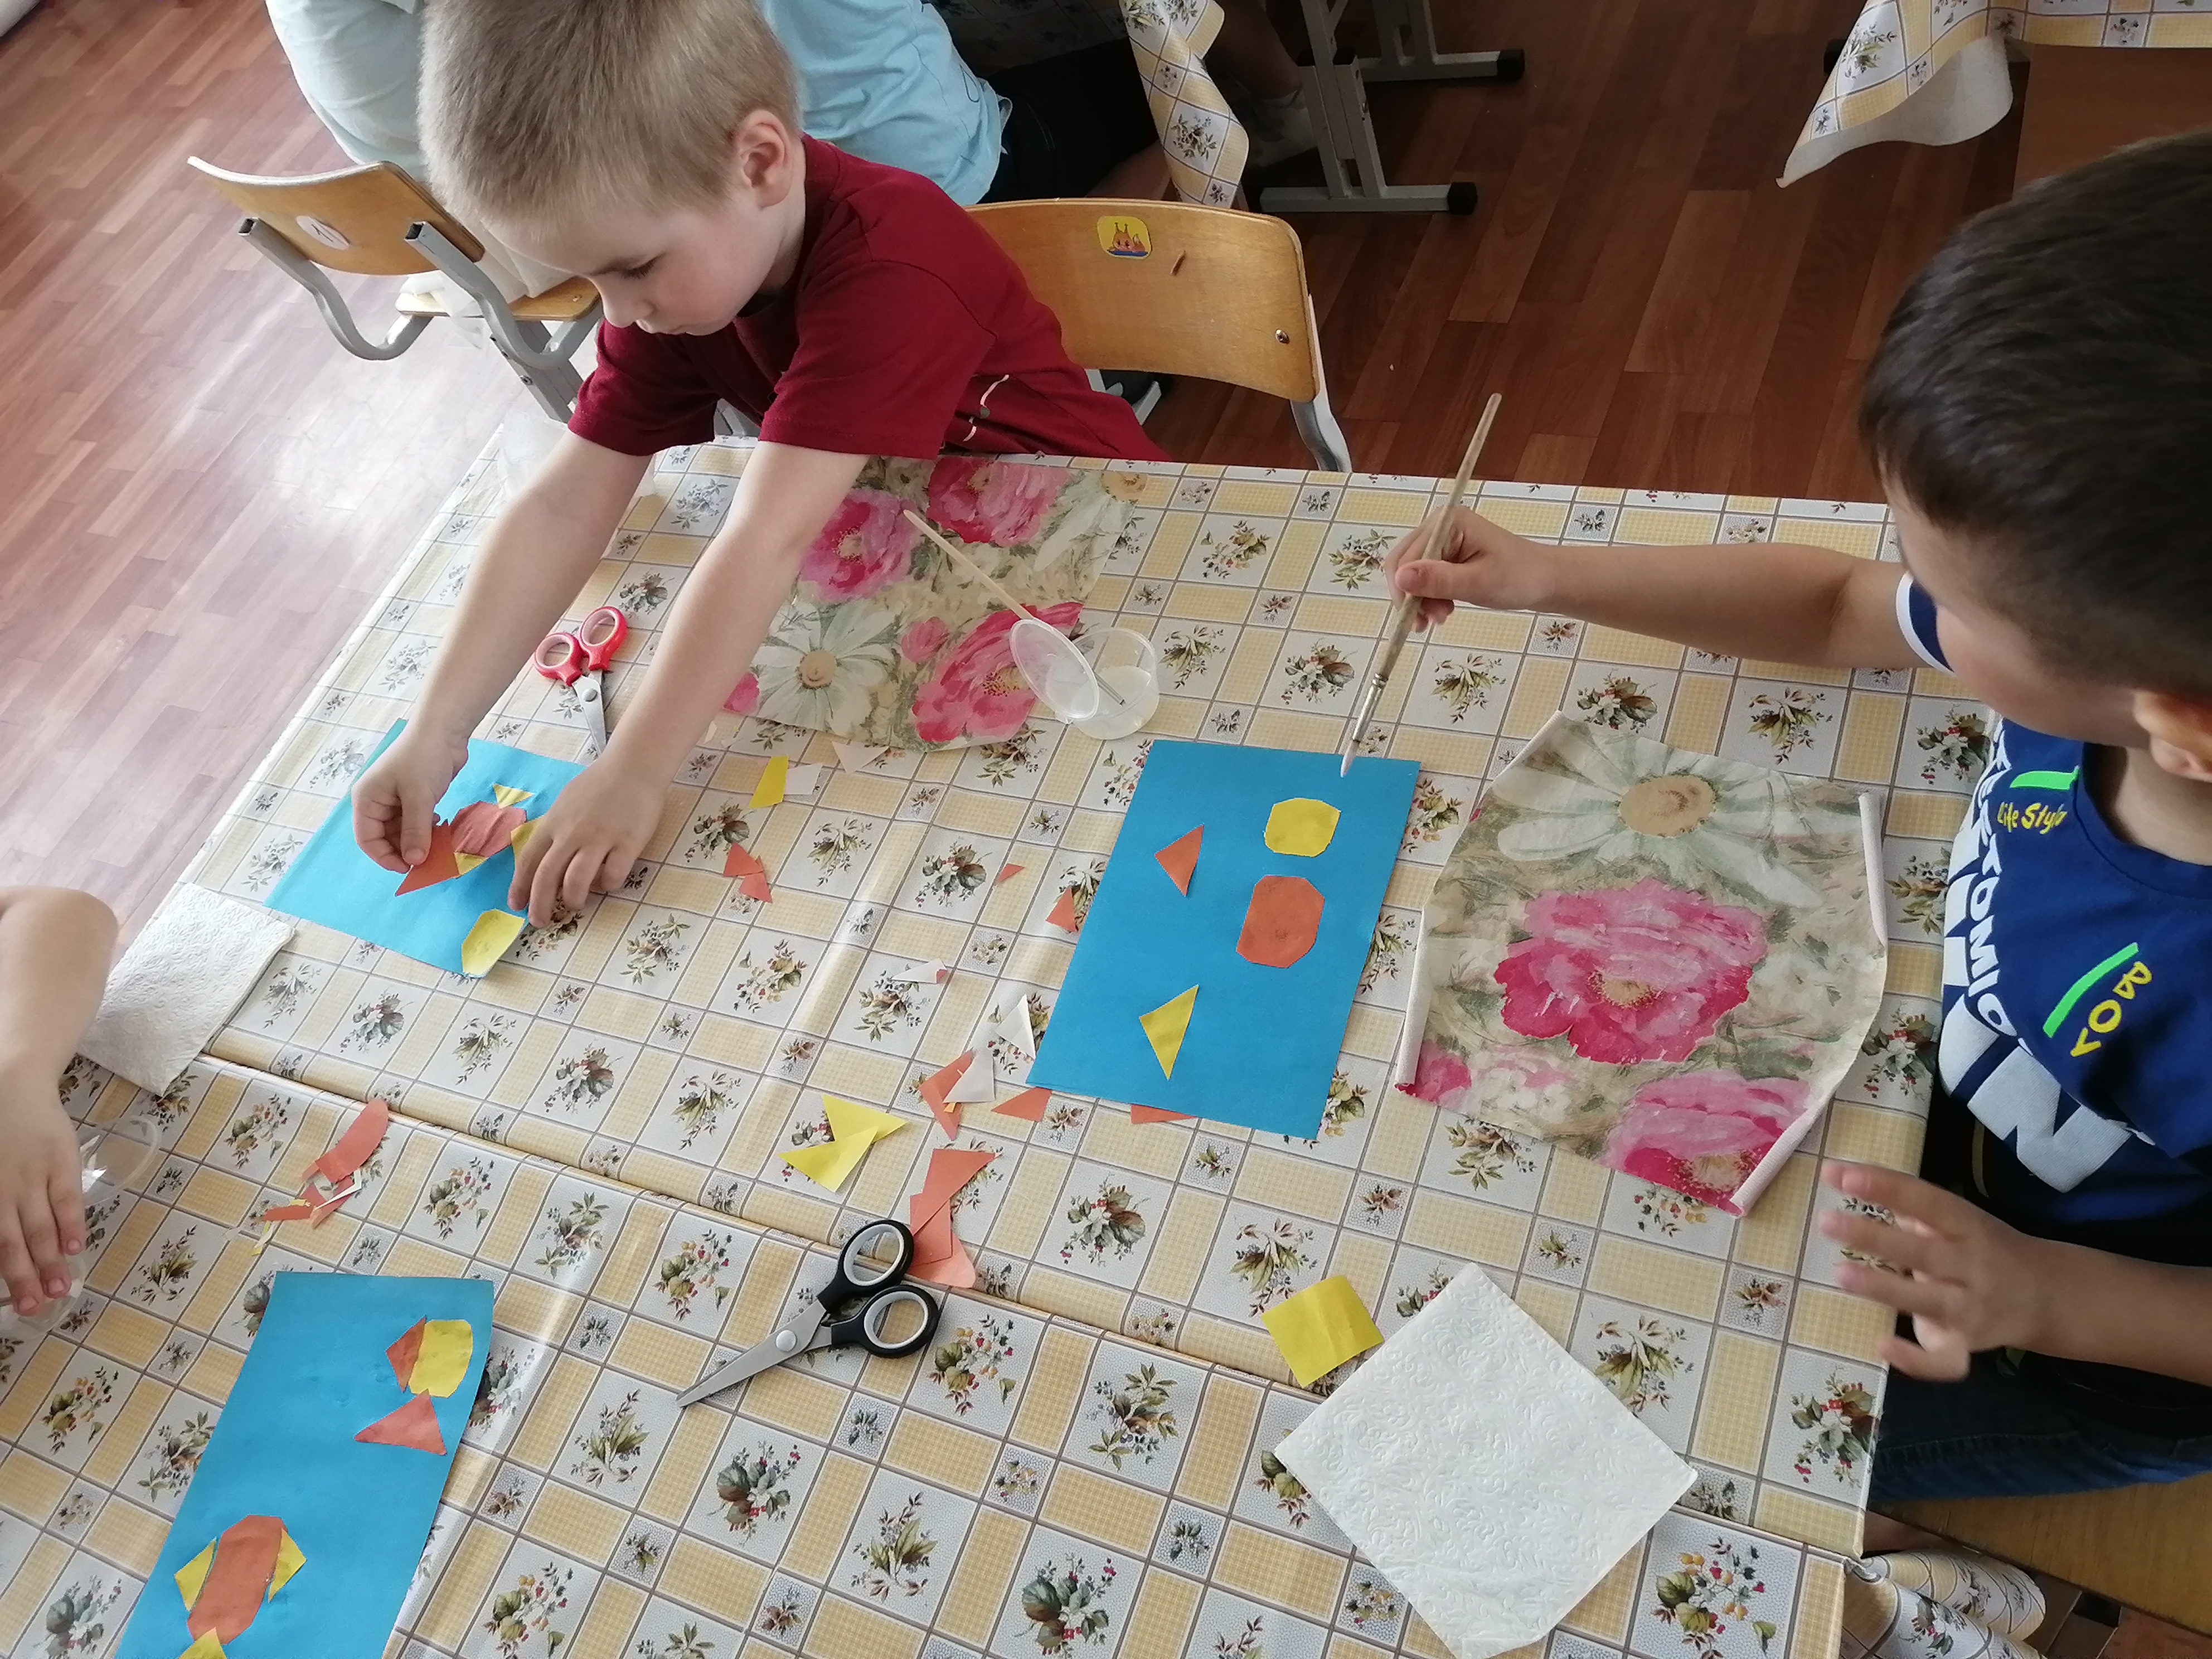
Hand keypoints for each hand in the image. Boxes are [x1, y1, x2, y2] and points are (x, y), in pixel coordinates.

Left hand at [0, 1072, 83, 1314]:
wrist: (10, 1080)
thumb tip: (2, 1238)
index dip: (5, 1272)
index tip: (15, 1301)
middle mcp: (3, 1189)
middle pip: (14, 1242)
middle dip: (25, 1278)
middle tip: (36, 1308)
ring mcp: (33, 1175)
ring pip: (42, 1227)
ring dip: (51, 1262)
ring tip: (62, 1290)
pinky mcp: (60, 1161)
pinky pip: (66, 1199)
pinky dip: (72, 1225)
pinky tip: (75, 1248)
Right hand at [353, 728, 470, 873]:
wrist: (443, 731)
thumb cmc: (423, 759)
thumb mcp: (419, 797)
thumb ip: (415, 831)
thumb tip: (414, 861)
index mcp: (366, 800)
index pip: (366, 839)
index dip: (384, 857)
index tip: (408, 869)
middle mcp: (376, 801)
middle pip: (384, 838)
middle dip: (404, 850)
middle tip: (427, 860)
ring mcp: (395, 800)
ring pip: (401, 832)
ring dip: (417, 841)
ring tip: (436, 843)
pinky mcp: (413, 798)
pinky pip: (414, 823)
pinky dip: (425, 829)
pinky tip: (439, 826)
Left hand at [510, 754, 666, 924]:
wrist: (634, 766)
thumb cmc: (599, 785)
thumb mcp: (565, 804)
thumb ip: (555, 830)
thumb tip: (545, 861)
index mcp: (554, 823)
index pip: (529, 861)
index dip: (520, 887)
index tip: (516, 906)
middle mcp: (573, 833)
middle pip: (547, 877)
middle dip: (540, 904)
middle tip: (540, 922)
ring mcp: (601, 838)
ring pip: (578, 880)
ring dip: (574, 899)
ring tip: (576, 905)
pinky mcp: (628, 843)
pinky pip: (613, 876)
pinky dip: (608, 885)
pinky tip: (609, 882)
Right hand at [1382, 508, 1550, 628]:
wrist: (1545, 581)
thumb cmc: (1519, 578)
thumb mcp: (1478, 583)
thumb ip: (1439, 580)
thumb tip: (1400, 577)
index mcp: (1447, 522)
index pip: (1406, 557)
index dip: (1404, 590)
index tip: (1414, 621)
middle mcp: (1440, 526)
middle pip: (1404, 564)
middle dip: (1411, 597)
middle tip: (1426, 625)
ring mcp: (1443, 541)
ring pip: (1412, 574)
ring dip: (1420, 601)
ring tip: (1441, 619)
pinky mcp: (1447, 556)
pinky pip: (1424, 578)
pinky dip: (1429, 598)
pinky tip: (1443, 611)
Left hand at [1819, 1163, 2053, 1379]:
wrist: (2044, 1296)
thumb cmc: (1982, 1248)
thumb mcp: (1958, 1219)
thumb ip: (1911, 1204)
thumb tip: (1846, 1178)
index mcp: (1968, 1227)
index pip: (1926, 1202)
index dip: (1885, 1187)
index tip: (1840, 1175)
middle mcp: (1972, 1267)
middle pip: (1924, 1251)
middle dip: (1875, 1237)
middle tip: (1826, 1222)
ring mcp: (1970, 1310)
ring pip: (1927, 1301)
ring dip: (1882, 1288)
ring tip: (1839, 1273)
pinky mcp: (1965, 1346)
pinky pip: (1943, 1361)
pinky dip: (1914, 1360)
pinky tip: (1881, 1344)